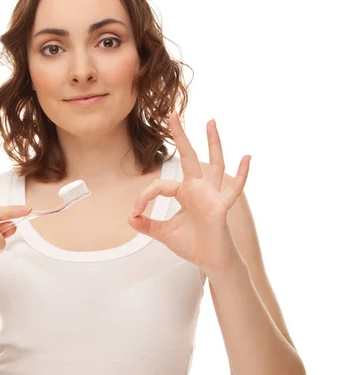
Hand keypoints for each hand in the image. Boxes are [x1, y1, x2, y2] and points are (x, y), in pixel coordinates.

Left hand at [127, 112, 250, 275]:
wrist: (210, 261)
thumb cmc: (192, 244)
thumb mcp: (164, 233)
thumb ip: (147, 225)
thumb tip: (129, 218)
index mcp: (185, 193)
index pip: (160, 186)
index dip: (144, 197)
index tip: (135, 212)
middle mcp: (199, 189)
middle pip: (189, 158)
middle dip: (180, 136)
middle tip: (172, 113)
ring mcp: (212, 195)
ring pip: (214, 165)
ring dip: (212, 143)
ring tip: (210, 122)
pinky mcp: (221, 207)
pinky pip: (234, 190)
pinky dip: (242, 175)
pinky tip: (246, 158)